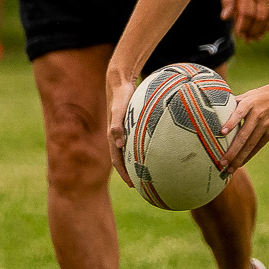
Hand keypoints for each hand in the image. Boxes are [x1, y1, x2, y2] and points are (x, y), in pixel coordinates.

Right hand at [107, 71, 138, 186]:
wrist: (120, 82)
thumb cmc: (120, 96)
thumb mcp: (118, 110)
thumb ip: (117, 125)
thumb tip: (118, 142)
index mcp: (113, 137)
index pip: (117, 161)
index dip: (124, 174)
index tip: (133, 185)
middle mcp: (118, 137)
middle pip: (123, 159)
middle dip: (131, 173)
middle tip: (143, 184)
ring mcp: (124, 131)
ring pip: (130, 151)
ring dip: (136, 163)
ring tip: (149, 172)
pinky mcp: (131, 125)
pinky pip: (136, 140)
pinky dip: (142, 148)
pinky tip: (155, 150)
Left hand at [222, 0, 268, 41]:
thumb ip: (228, 0)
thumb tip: (225, 17)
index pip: (246, 14)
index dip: (243, 27)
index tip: (239, 34)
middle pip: (259, 18)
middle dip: (253, 31)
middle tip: (248, 39)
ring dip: (263, 29)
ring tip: (257, 37)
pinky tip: (267, 28)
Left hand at [223, 79, 268, 171]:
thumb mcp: (253, 93)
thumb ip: (239, 101)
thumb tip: (221, 107)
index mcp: (250, 102)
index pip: (238, 113)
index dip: (230, 123)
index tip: (222, 133)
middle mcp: (257, 115)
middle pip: (243, 135)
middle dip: (232, 150)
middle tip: (222, 162)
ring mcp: (265, 124)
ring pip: (250, 144)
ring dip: (239, 158)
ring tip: (230, 169)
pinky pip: (259, 146)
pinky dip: (250, 155)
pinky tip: (242, 162)